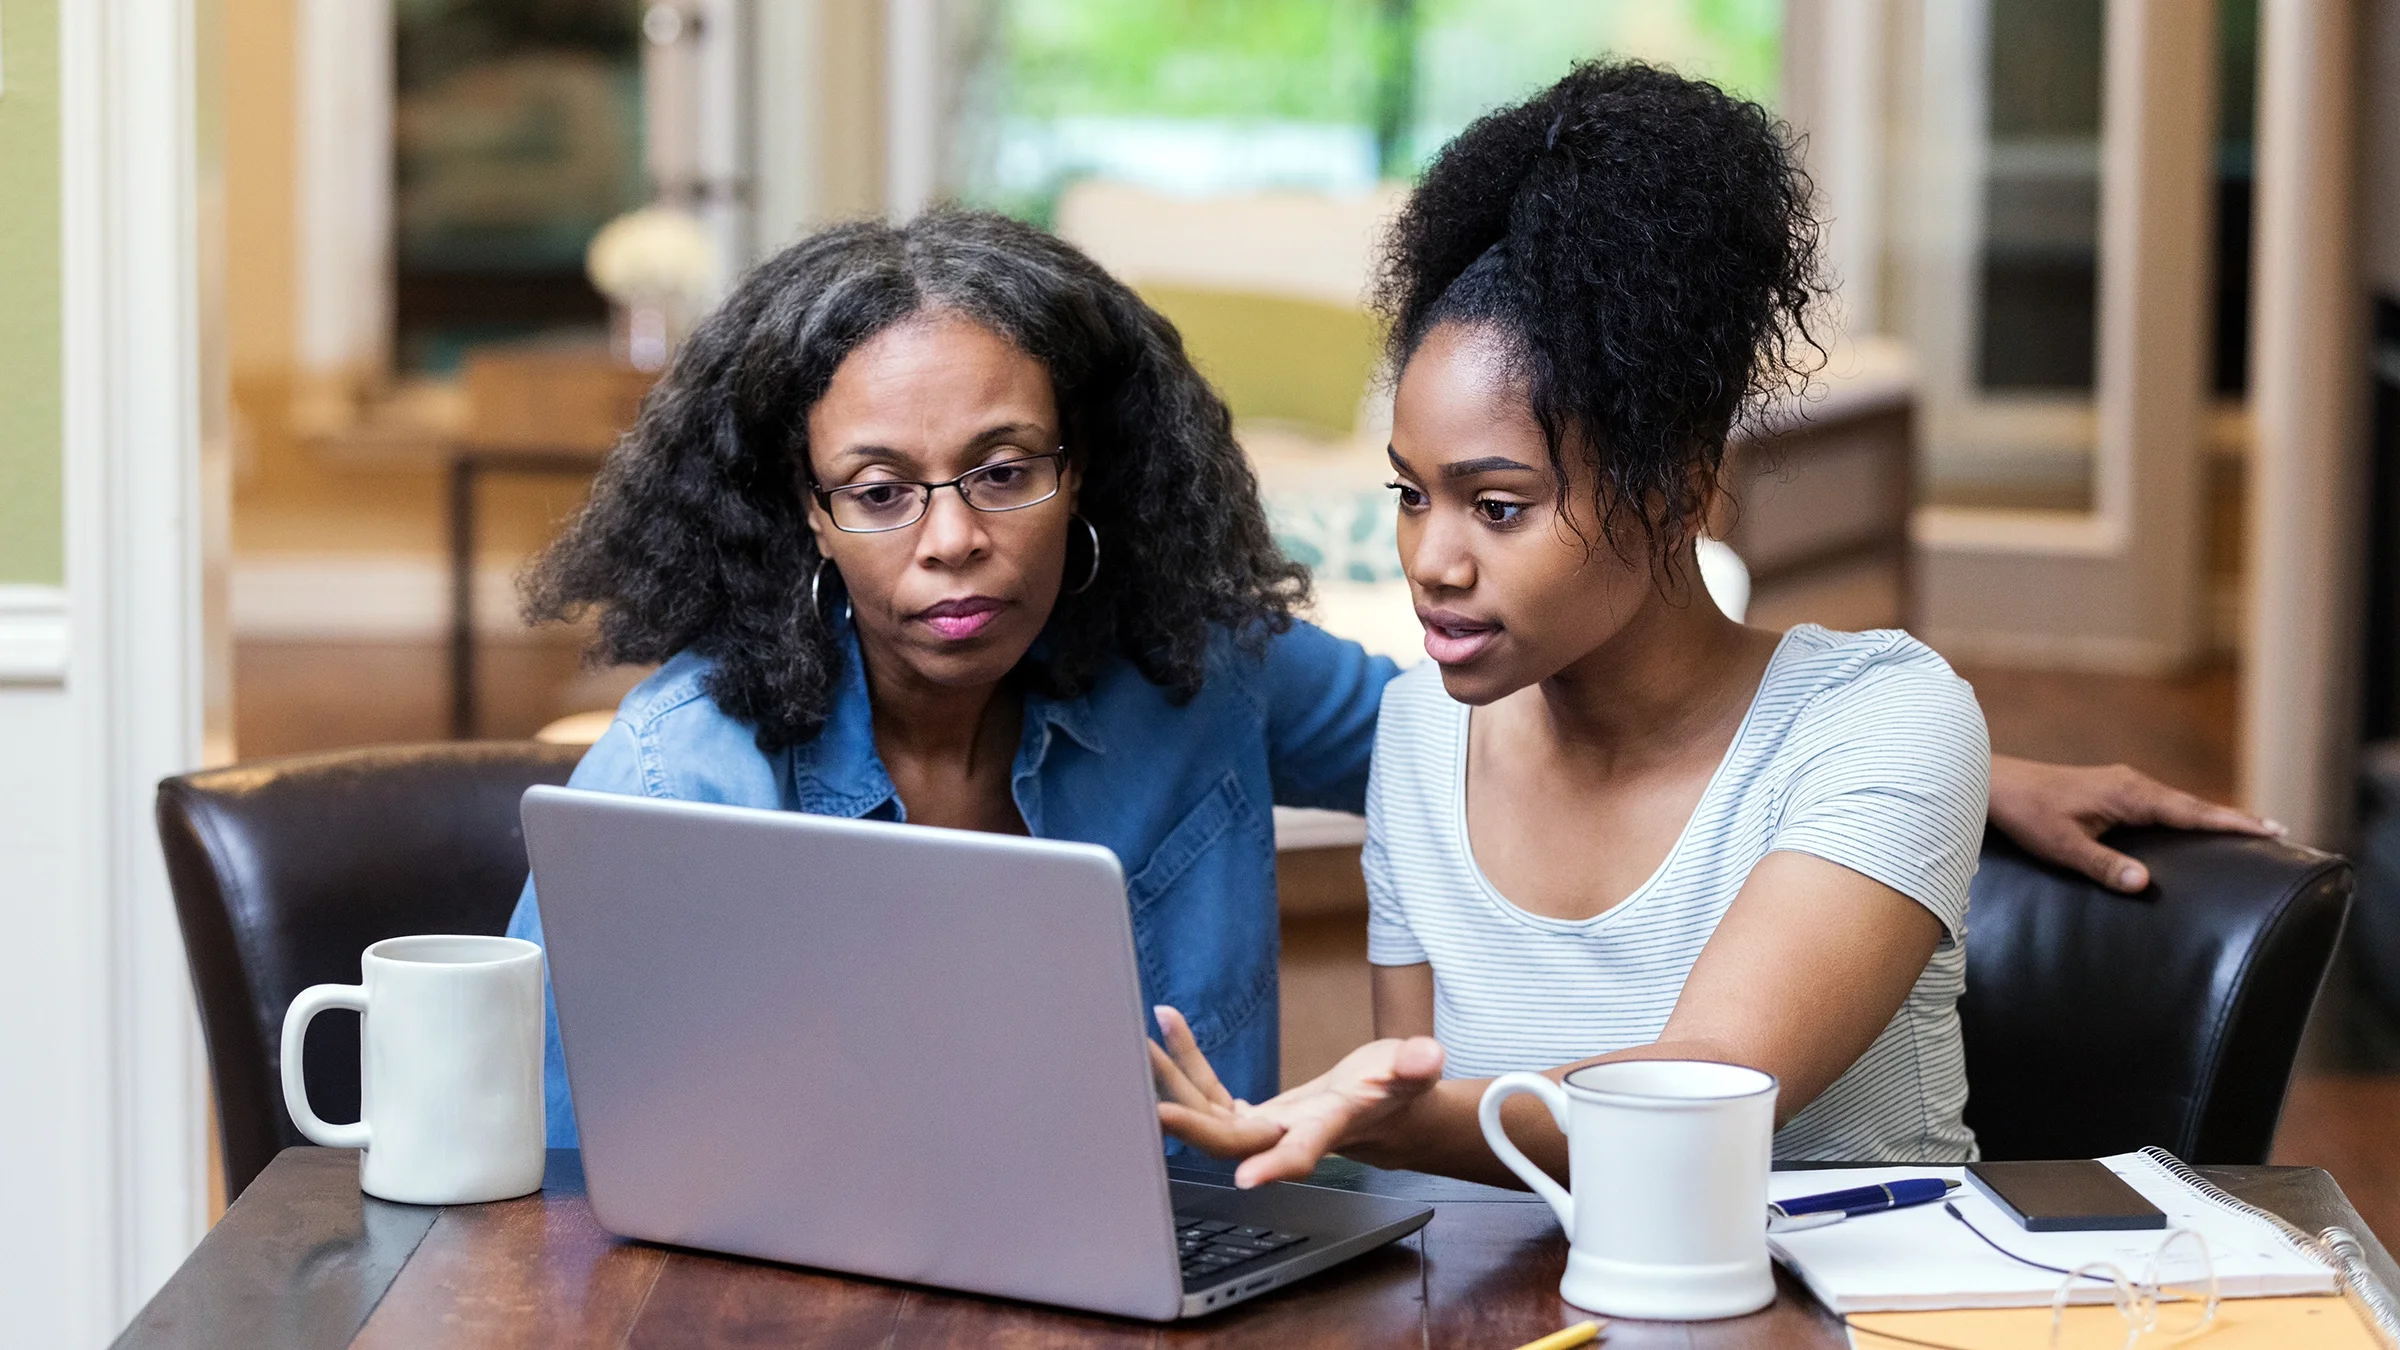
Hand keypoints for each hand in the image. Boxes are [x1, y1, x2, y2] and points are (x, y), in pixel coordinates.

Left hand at [1150, 1005, 1444, 1187]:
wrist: (1381, 1110)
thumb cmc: (1398, 1088)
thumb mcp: (1412, 1071)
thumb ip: (1416, 1064)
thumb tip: (1428, 1054)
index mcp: (1326, 1128)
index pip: (1302, 1153)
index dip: (1275, 1165)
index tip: (1246, 1178)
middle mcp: (1285, 1135)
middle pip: (1231, 1141)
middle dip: (1189, 1124)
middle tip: (1146, 1099)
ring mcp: (1261, 1129)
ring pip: (1207, 1116)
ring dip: (1171, 1082)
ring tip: (1139, 1040)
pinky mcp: (1247, 1115)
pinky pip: (1207, 1091)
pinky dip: (1186, 1059)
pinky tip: (1168, 1024)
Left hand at [1987, 755, 2282, 892]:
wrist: (1995, 783)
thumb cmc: (2027, 815)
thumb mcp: (2063, 846)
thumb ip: (2103, 865)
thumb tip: (2143, 883)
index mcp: (2130, 795)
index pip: (2193, 812)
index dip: (2232, 823)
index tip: (2272, 830)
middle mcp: (2134, 785)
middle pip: (2194, 805)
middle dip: (2234, 819)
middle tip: (2278, 833)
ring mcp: (2123, 785)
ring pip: (2179, 803)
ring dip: (2212, 816)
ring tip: (2249, 831)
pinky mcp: (2113, 791)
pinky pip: (2162, 804)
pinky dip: (2187, 814)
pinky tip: (2194, 826)